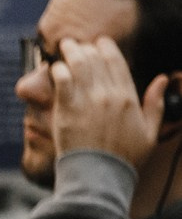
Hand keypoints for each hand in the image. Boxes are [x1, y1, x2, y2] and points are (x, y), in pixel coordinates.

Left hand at [51, 37, 166, 170]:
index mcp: (129, 97)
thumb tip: (162, 80)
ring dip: (71, 52)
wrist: (99, 175)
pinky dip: (58, 70)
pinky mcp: (67, 109)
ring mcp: (88, 101)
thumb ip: (155, 103)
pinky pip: (62, 80)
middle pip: (96, 59)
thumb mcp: (150, 132)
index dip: (107, 48)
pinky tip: (56, 68)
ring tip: (65, 47)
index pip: (117, 62)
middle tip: (76, 44)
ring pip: (79, 65)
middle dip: (86, 47)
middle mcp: (109, 95)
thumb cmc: (123, 157)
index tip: (99, 42)